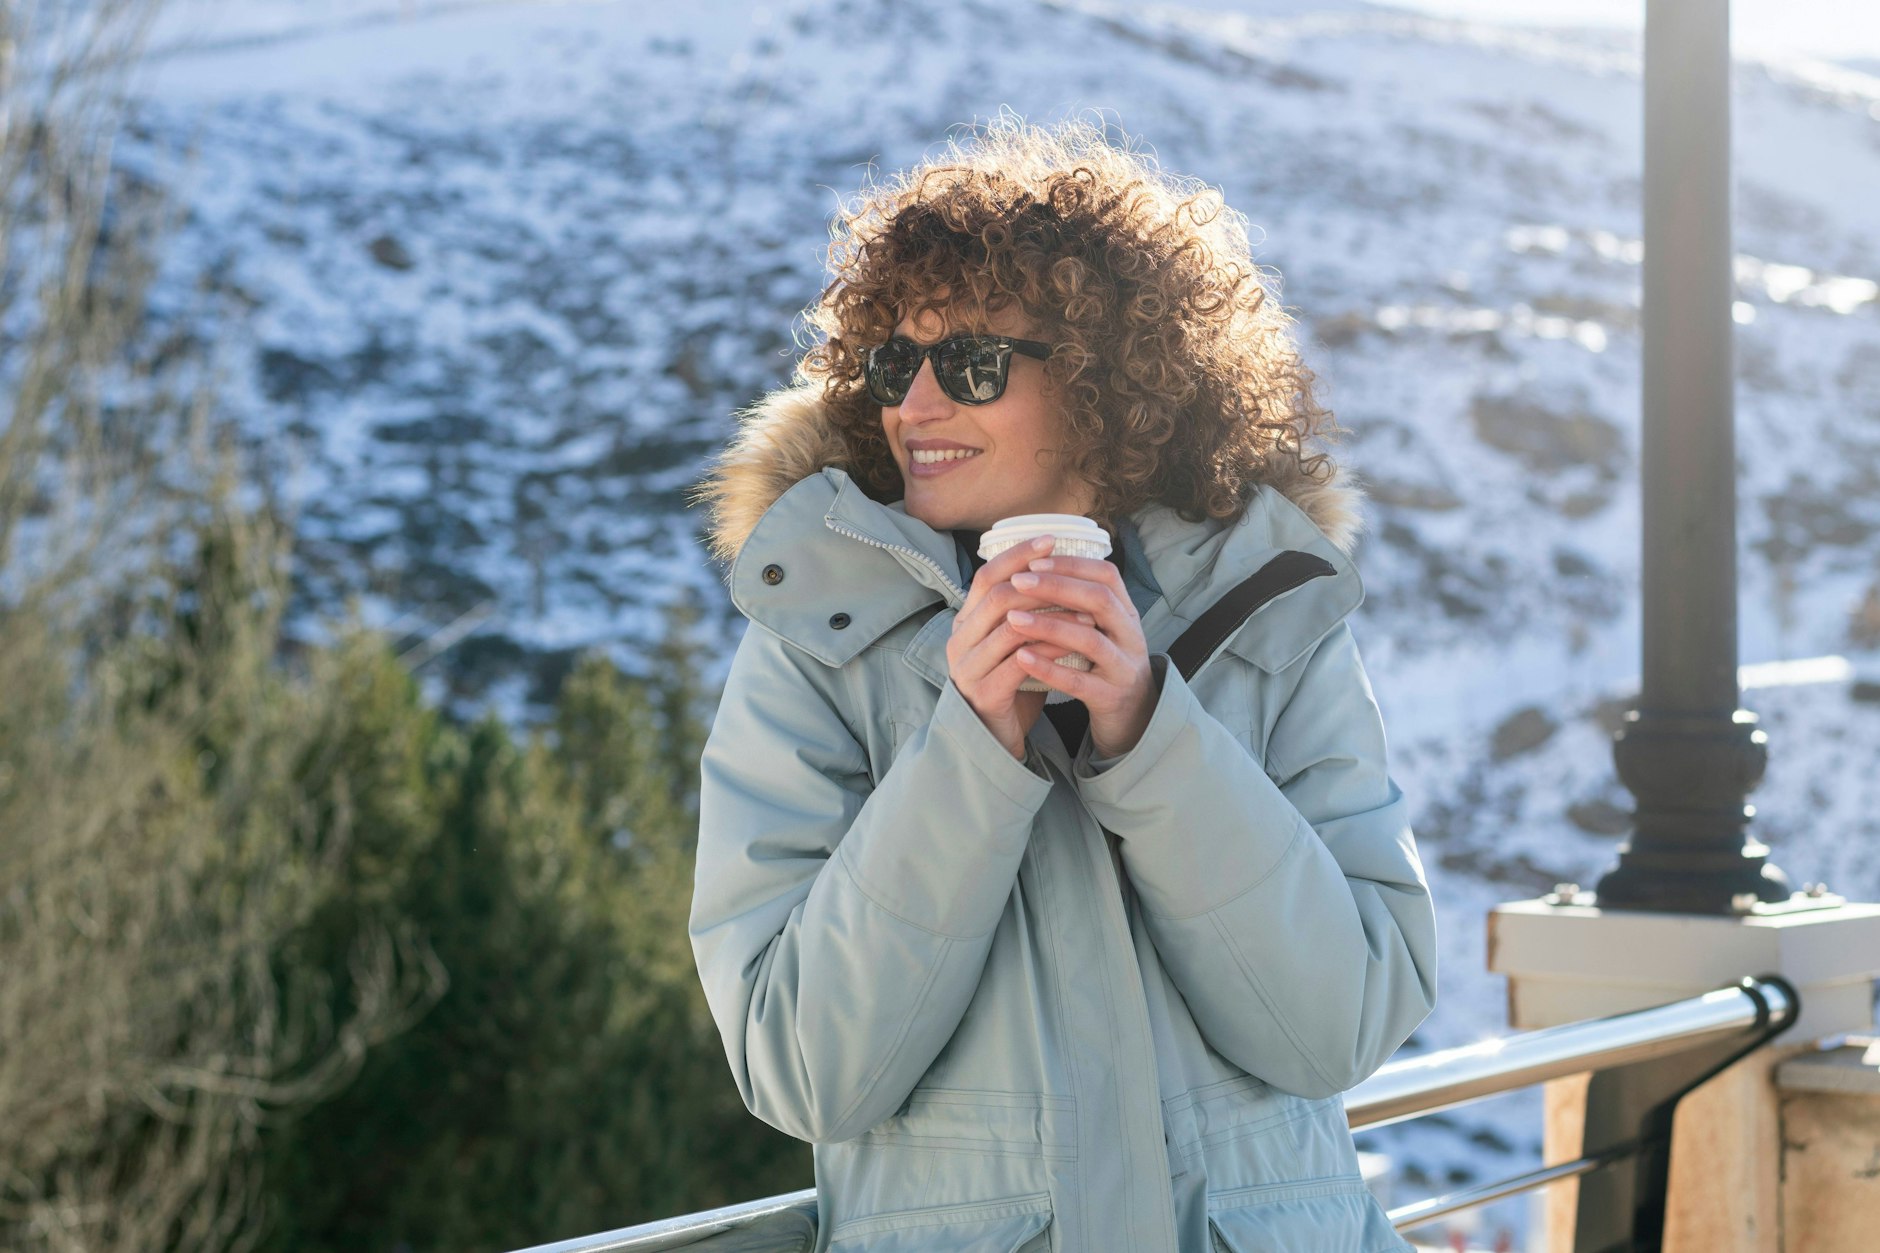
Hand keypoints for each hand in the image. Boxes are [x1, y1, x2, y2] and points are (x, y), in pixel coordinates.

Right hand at [948, 536, 1095, 758]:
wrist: (992, 741)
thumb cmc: (1007, 687)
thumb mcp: (1011, 644)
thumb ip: (1021, 613)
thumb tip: (1054, 571)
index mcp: (964, 624)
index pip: (985, 576)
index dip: (1017, 555)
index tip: (1050, 539)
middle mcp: (959, 641)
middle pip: (996, 596)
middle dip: (1038, 580)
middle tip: (1072, 572)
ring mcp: (968, 668)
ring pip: (1009, 627)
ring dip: (1050, 614)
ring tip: (1084, 607)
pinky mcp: (984, 694)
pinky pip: (1019, 662)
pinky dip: (1049, 648)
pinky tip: (1074, 642)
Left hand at [1005, 553, 1156, 757]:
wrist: (1134, 715)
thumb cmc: (1106, 665)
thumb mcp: (1103, 628)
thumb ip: (1081, 601)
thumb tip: (1039, 560)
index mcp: (1126, 613)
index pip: (1106, 575)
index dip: (1071, 564)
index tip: (1035, 559)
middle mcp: (1130, 635)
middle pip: (1099, 600)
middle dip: (1057, 587)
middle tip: (1019, 581)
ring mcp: (1123, 667)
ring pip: (1090, 639)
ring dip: (1049, 625)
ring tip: (1013, 619)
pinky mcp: (1111, 697)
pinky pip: (1079, 681)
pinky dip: (1049, 668)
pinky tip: (1022, 657)